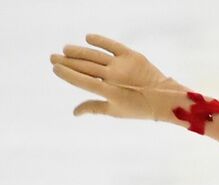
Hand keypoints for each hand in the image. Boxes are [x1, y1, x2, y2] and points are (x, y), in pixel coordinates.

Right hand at [48, 33, 185, 122]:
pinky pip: (112, 45)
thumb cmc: (138, 108)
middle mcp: (113, 77)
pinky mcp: (132, 56)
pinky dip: (100, 40)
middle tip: (53, 57)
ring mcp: (122, 65)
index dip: (67, 74)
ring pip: (94, 55)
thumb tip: (74, 112)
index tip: (55, 68)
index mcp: (109, 92)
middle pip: (85, 66)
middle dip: (67, 61)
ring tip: (66, 49)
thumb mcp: (115, 111)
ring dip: (78, 51)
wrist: (165, 99)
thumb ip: (93, 108)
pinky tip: (88, 37)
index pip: (82, 81)